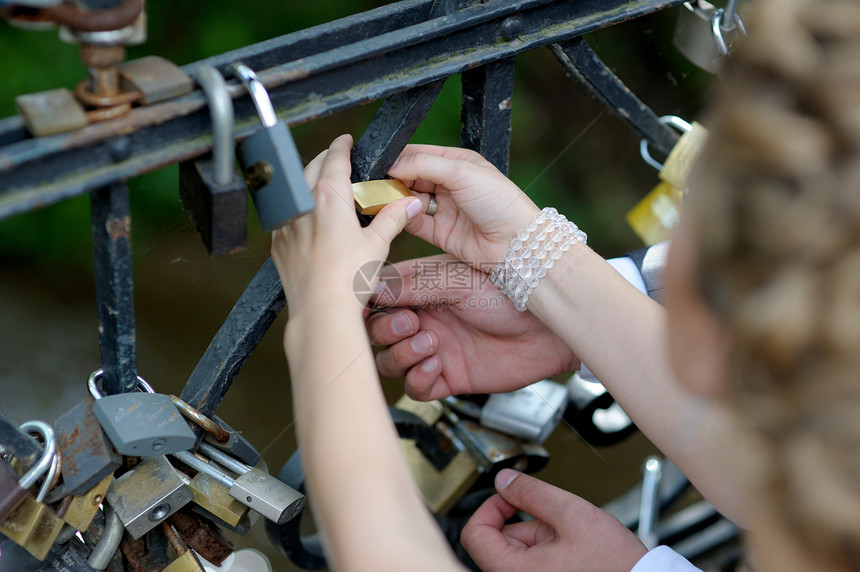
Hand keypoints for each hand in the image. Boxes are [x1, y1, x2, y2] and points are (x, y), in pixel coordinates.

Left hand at [271, 135, 422, 312]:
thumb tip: (410, 203)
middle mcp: (303, 205)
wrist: (321, 310)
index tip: (346, 140)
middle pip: (310, 168)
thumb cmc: (349, 278)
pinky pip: (286, 216)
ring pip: (295, 192)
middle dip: (324, 160)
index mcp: (328, 197)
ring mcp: (286, 224)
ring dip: (308, 184)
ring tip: (324, 190)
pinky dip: (297, 210)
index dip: (342, 146)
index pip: (335, 158)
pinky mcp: (278, 244)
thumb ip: (393, 218)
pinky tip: (309, 221)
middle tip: (338, 161)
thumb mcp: (378, 244)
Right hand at [367, 255, 578, 399]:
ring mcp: (435, 348)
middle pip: (378, 331)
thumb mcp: (459, 280)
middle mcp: (425, 318)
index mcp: (423, 287)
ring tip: (430, 344)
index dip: (369, 302)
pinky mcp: (449, 377)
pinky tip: (437, 365)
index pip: (379, 295)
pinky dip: (418, 378)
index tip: (367, 305)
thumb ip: (415, 285)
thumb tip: (373, 288)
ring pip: (391, 361)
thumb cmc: (512, 293)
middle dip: (386, 329)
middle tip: (411, 324)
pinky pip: (416, 387)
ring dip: (401, 354)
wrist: (549, 330)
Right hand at [389, 145, 541, 268]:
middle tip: (377, 183)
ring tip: (385, 198)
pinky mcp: (439, 233)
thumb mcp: (460, 171)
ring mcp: (444, 209)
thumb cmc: (498, 201)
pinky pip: (414, 223)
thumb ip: (424, 164)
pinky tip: (397, 213)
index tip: (380, 163)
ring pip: (410, 200)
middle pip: (411, 178)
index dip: (399, 158)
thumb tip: (393, 164)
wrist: (514, 241)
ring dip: (398, 199)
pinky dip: (404, 218)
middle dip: (394, 180)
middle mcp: (449, 184)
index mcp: (456, 162)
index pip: (419, 155)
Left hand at [461, 470, 647, 571]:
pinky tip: (573, 551)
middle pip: (497, 540)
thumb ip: (532, 493)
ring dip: (540, 537)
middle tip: (557, 522)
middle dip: (526, 522)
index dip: (491, 506)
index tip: (512, 496)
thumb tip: (503, 479)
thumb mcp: (573, 515)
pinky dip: (547, 550)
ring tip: (572, 541)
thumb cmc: (615, 565)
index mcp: (513, 571)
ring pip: (517, 551)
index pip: (474, 533)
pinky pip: (531, 563)